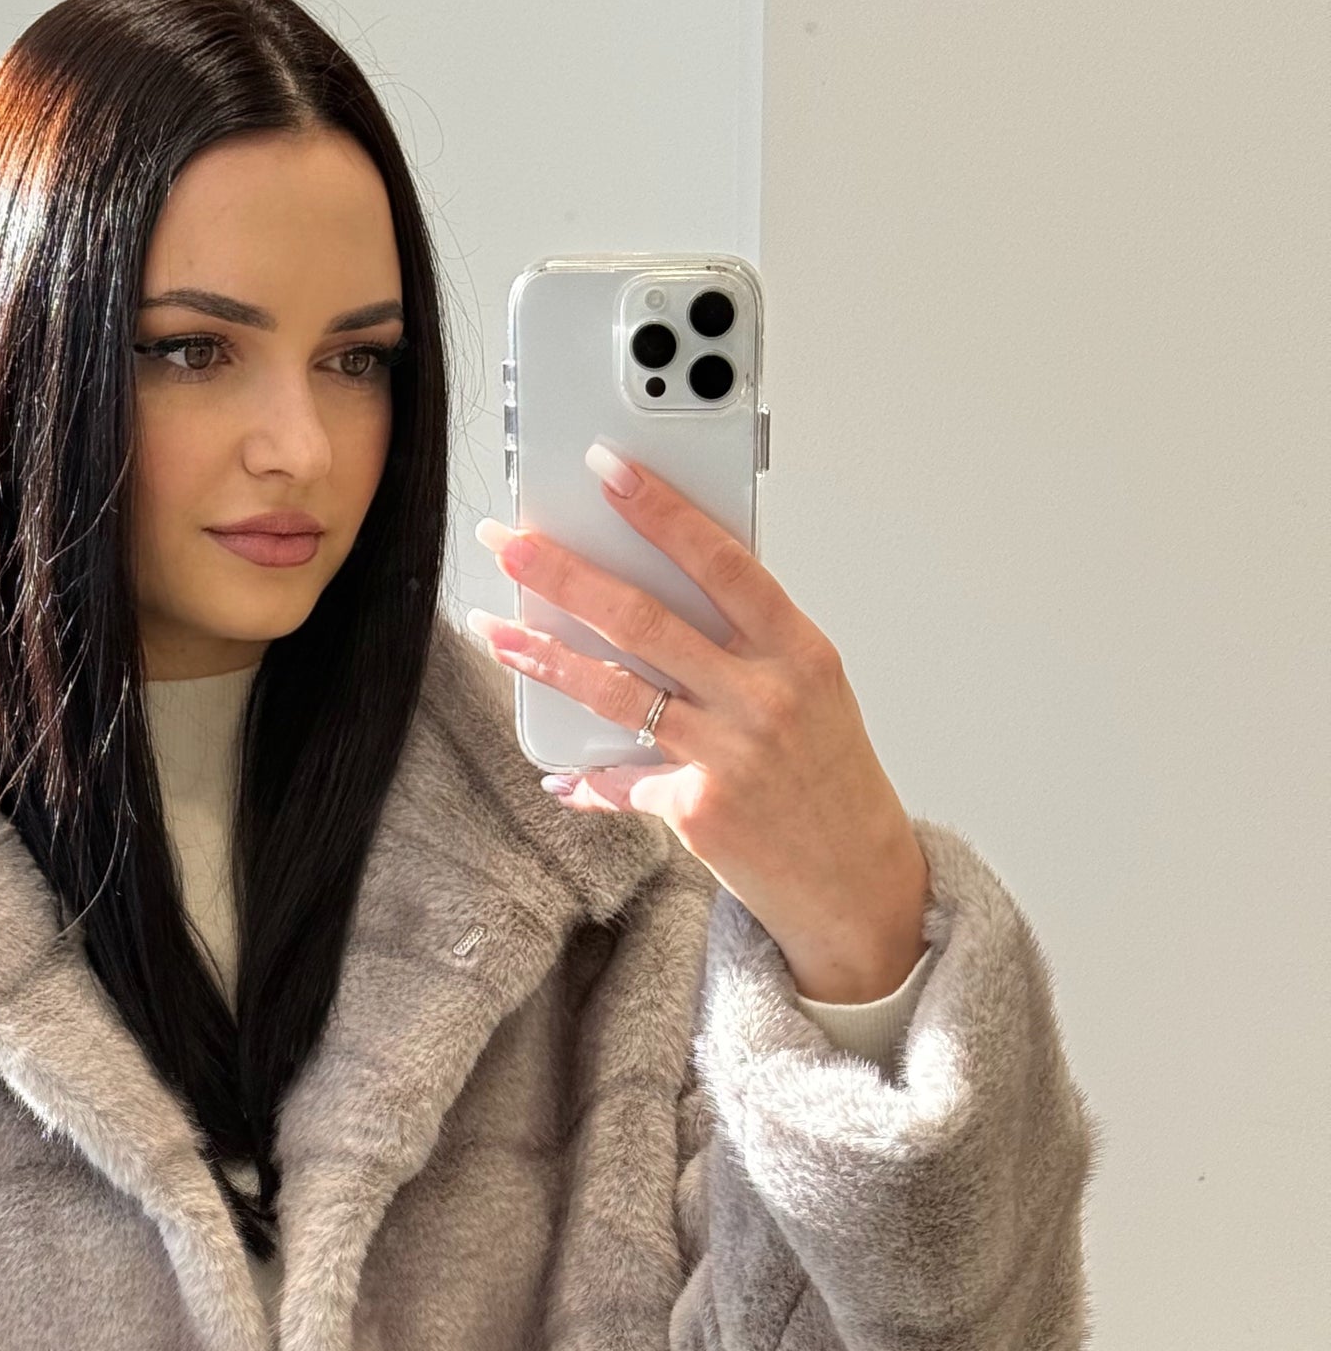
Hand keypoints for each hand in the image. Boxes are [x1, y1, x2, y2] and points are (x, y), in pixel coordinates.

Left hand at [467, 442, 931, 1002]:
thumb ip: (747, 645)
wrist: (856, 883)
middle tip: (509, 544)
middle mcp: (765, 695)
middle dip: (564, 573)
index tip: (606, 467)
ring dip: (543, 656)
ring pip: (614, 689)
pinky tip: (558, 772)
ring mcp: (730, 753)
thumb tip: (662, 599)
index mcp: (799, 650)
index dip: (659, 509)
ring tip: (495, 629)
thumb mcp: (810, 693)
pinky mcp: (699, 811)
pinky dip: (587, 778)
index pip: (720, 559)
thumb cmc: (830, 779)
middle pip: (644, 616)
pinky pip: (622, 779)